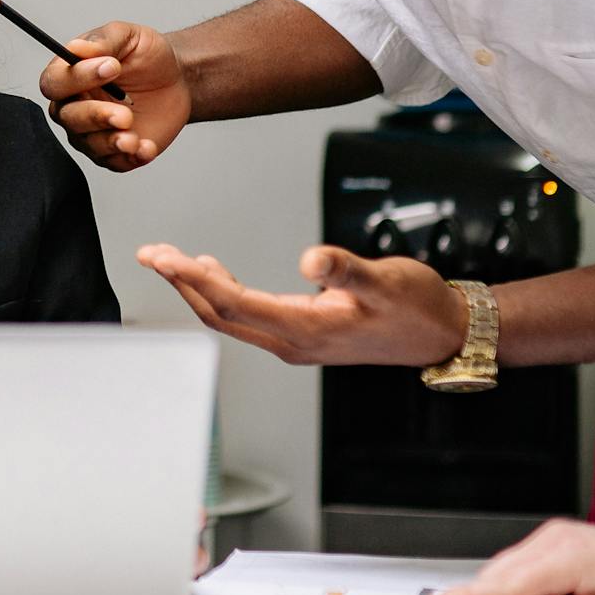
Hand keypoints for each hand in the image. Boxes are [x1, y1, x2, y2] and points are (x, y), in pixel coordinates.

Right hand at [38, 22, 189, 171]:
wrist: (177, 78)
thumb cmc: (146, 56)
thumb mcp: (128, 36)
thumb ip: (102, 41)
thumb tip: (76, 47)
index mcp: (70, 77)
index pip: (54, 83)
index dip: (77, 78)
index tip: (110, 67)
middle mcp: (75, 107)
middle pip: (67, 118)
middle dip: (95, 116)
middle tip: (124, 113)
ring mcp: (93, 132)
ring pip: (88, 144)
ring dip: (110, 142)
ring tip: (133, 136)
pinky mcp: (115, 152)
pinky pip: (115, 162)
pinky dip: (130, 158)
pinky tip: (145, 147)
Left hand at [136, 243, 465, 366]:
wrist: (446, 333)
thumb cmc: (418, 307)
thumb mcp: (386, 280)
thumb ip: (345, 269)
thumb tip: (310, 260)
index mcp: (305, 330)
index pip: (232, 304)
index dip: (193, 280)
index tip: (163, 258)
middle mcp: (292, 341)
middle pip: (219, 313)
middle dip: (181, 283)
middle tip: (149, 253)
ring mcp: (295, 340)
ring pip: (230, 316)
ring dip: (195, 288)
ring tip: (166, 259)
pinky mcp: (302, 333)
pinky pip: (248, 315)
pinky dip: (221, 291)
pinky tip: (211, 270)